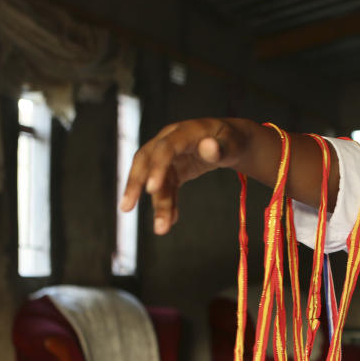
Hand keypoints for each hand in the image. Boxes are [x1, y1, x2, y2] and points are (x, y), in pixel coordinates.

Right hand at [119, 119, 246, 234]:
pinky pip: (166, 189)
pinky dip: (167, 205)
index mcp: (184, 131)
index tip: (151, 190)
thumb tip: (208, 147)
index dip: (157, 167)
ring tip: (161, 229)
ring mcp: (168, 157)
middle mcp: (169, 141)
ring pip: (157, 181)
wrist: (230, 142)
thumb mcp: (233, 144)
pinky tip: (170, 221)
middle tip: (126, 208)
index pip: (165, 148)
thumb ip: (222, 149)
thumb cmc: (232, 141)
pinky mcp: (171, 170)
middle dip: (135, 184)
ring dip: (157, 205)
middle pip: (145, 161)